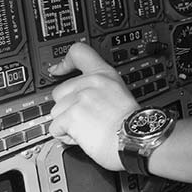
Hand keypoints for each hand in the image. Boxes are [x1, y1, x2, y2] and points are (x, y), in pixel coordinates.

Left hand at [48, 42, 137, 170]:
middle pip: (59, 91)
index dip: (65, 62)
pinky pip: (55, 128)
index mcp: (104, 74)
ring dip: (66, 124)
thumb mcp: (120, 93)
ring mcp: (81, 98)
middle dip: (67, 107)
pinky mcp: (72, 115)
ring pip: (56, 111)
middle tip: (85, 117)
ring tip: (88, 128)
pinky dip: (65, 137)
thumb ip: (100, 88)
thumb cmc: (132, 124)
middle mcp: (91, 82)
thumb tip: (83, 95)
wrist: (136, 139)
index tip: (58, 70)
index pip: (79, 52)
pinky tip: (83, 137)